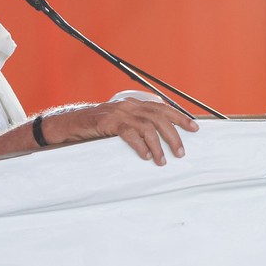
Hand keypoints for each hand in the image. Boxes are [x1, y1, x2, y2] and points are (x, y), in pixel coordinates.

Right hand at [42, 99, 198, 165]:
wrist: (70, 124)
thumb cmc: (96, 127)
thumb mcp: (120, 124)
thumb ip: (136, 127)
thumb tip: (158, 140)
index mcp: (134, 104)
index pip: (162, 108)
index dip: (179, 117)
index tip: (195, 128)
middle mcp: (128, 105)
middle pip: (158, 117)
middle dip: (173, 134)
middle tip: (181, 152)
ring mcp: (118, 112)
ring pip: (146, 126)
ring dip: (158, 145)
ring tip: (162, 160)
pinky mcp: (108, 122)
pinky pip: (129, 133)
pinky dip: (139, 145)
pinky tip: (145, 156)